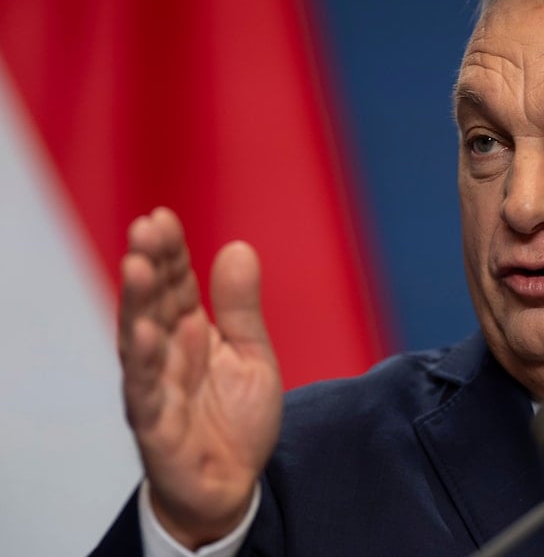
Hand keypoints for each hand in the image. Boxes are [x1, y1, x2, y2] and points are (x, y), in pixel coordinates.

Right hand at [118, 207, 282, 548]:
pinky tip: (144, 335)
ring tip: (137, 266)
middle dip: (149, 265)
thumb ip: (241, 308)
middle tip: (145, 228)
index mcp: (189, 333)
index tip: (162, 217)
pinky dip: (144, 365)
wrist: (233, 483)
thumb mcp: (251, 355)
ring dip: (136, 304)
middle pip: (153, 304)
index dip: (169, 252)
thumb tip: (239, 246)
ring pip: (139, 341)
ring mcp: (157, 389)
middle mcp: (165, 355)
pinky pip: (147, 393)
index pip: (175, 285)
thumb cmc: (235, 418)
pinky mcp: (156, 427)